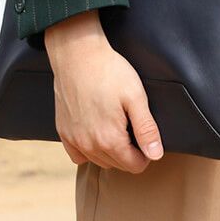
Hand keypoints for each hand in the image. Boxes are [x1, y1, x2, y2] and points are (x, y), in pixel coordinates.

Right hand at [44, 9, 163, 172]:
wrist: (78, 55)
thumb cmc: (110, 72)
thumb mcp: (136, 97)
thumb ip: (146, 129)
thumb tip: (156, 155)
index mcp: (110, 139)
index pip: (134, 166)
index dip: (146, 154)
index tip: (147, 136)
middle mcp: (89, 145)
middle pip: (117, 165)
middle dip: (130, 153)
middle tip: (134, 128)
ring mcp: (73, 139)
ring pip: (98, 161)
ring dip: (111, 153)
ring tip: (118, 128)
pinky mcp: (63, 131)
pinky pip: (78, 155)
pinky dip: (89, 151)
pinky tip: (97, 133)